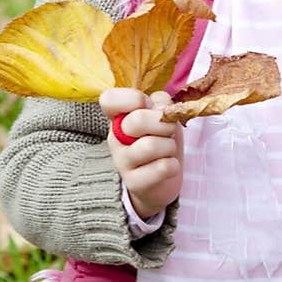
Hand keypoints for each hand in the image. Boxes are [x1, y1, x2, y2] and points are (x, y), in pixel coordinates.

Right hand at [99, 88, 183, 220]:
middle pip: (137, 121)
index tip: (145, 105)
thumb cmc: (160, 140)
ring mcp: (122, 162)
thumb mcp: (161, 116)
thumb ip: (160, 103)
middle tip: (168, 132)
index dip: (131, 98)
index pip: (109, 99)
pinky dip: (173, 165)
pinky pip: (162, 167)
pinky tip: (168, 166)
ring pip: (151, 146)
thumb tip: (161, 106)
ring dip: (169, 146)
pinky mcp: (134, 183)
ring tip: (167, 151)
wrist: (160, 181)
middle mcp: (115, 138)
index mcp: (118, 117)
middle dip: (164, 124)